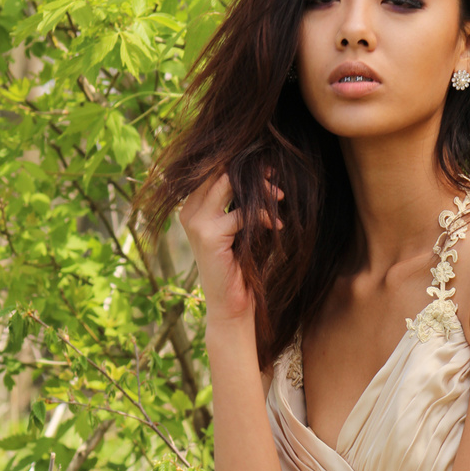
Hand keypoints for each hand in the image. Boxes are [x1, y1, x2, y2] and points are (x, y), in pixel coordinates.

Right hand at [179, 173, 281, 325]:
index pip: (214, 170)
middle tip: (277, 180)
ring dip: (260, 189)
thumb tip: (262, 170)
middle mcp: (188, 212)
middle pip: (220, 172)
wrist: (231, 305)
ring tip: (280, 197)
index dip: (242, 165)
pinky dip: (264, 216)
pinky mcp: (209, 235)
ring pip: (229, 184)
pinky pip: (243, 213)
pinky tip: (278, 227)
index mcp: (192, 207)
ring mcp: (196, 223)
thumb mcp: (240, 228)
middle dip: (252, 172)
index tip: (269, 169)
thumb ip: (241, 201)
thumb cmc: (240, 267)